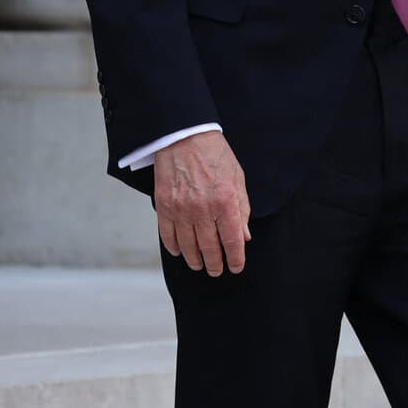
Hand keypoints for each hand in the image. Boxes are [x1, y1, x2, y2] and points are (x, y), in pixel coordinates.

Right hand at [155, 130, 251, 275]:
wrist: (184, 136)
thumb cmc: (214, 155)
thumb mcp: (237, 179)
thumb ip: (242, 209)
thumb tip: (244, 236)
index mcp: (225, 201)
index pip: (232, 240)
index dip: (235, 258)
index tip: (236, 267)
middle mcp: (203, 209)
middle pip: (210, 248)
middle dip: (215, 264)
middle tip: (216, 270)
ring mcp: (181, 209)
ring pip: (188, 246)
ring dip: (195, 259)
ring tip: (200, 265)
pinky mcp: (164, 206)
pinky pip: (168, 235)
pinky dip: (174, 247)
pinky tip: (179, 252)